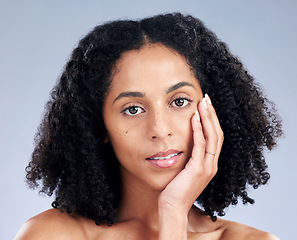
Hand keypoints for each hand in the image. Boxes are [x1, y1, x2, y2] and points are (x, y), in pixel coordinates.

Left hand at [158, 94, 223, 213]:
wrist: (172, 207)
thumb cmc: (175, 189)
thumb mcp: (184, 170)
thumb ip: (188, 156)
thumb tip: (183, 141)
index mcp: (209, 164)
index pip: (215, 137)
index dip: (212, 121)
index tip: (206, 106)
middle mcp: (212, 164)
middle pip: (217, 134)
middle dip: (212, 115)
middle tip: (207, 98)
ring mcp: (207, 167)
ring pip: (213, 137)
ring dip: (208, 118)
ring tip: (203, 102)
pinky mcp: (198, 169)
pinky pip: (201, 145)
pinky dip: (199, 130)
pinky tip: (195, 118)